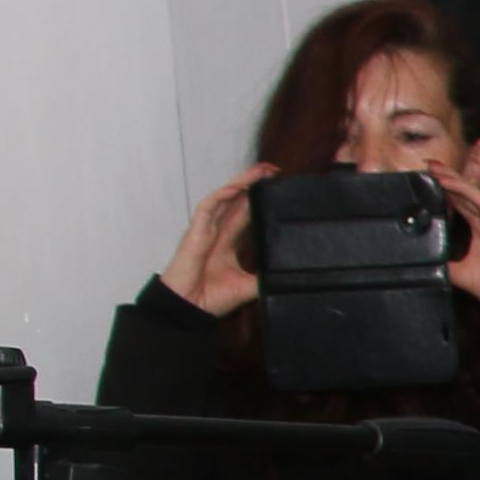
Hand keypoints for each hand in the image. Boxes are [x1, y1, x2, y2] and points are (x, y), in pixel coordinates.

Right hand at [156, 164, 273, 316]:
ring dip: (240, 183)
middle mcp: (217, 231)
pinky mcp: (194, 233)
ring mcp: (205, 230)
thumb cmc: (212, 297)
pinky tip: (235, 188)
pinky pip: (207, 208)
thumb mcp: (248, 285)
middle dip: (252, 183)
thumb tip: (289, 276)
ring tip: (259, 171)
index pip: (245, 212)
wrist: (190, 309)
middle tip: (272, 169)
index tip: (277, 186)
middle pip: (236, 199)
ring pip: (223, 198)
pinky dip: (221, 196)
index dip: (258, 198)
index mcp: (229, 241)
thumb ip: (265, 277)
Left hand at [434, 164, 479, 313]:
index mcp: (478, 227)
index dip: (446, 186)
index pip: (460, 200)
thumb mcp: (459, 274)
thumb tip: (420, 259)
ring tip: (446, 178)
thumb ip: (443, 262)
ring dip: (466, 187)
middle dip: (451, 178)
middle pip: (470, 194)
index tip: (427, 173)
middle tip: (432, 164)